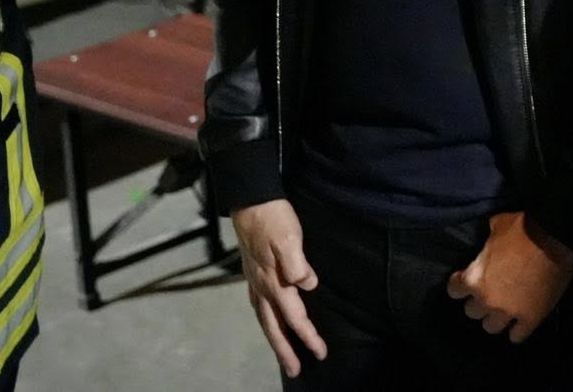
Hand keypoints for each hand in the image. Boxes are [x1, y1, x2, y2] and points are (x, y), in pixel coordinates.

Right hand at [231, 199, 325, 376]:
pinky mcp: (253, 275)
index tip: (320, 353)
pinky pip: (260, 307)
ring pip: (265, 320)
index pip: (294, 317)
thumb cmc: (274, 219)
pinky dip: (267, 321)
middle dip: (285, 351)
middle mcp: (262, 287)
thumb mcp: (290, 238)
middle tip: (294, 370)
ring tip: (283, 355)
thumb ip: (298, 263)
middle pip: (274, 327)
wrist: (252, 202)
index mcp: (275, 282)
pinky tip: (270, 321)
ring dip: (274, 339)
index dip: (308, 336)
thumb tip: (308, 285)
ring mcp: (255, 282)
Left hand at [446, 211, 572, 342]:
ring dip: (495, 318)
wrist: (556, 237)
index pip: (454, 290)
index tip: (467, 278)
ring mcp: (509, 312)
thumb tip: (489, 236)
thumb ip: (488, 238)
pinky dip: (517, 331)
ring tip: (504, 308)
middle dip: (479, 301)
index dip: (461, 283)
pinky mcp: (531, 318)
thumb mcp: (498, 225)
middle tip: (490, 291)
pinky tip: (520, 323)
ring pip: (491, 327)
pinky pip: (517, 336)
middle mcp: (487, 300)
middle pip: (472, 312)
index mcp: (474, 278)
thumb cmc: (525, 227)